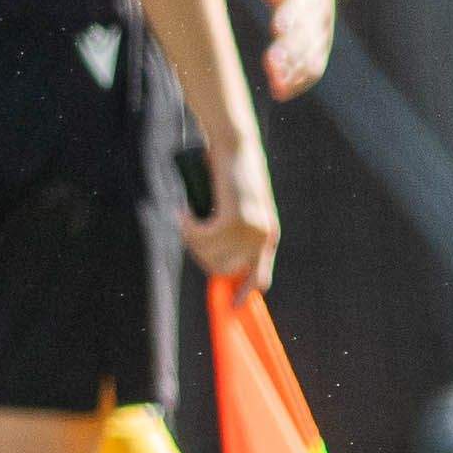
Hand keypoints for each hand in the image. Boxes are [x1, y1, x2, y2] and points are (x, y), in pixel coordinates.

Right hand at [183, 130, 279, 283]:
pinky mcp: (234, 218)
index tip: (231, 306)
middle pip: (224, 270)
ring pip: (209, 254)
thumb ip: (237, 233)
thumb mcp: (241, 207)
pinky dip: (187, 227)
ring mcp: (251, 228)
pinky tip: (183, 212)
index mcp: (269, 237)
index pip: (260, 279)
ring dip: (191, 239)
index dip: (243, 294)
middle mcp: (263, 236)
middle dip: (202, 257)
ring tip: (186, 217)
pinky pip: (201, 236)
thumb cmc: (234, 174)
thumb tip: (217, 265)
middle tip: (190, 234)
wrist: (236, 146)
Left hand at [255, 0, 339, 100]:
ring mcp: (320, 34)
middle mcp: (318, 15)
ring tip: (275, 85)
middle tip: (273, 65)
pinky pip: (311, 68)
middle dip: (291, 51)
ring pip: (311, 56)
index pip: (300, 4)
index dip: (290, 16)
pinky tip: (280, 92)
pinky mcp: (316, 50)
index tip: (278, 28)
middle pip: (306, 35)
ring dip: (294, 72)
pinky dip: (298, 81)